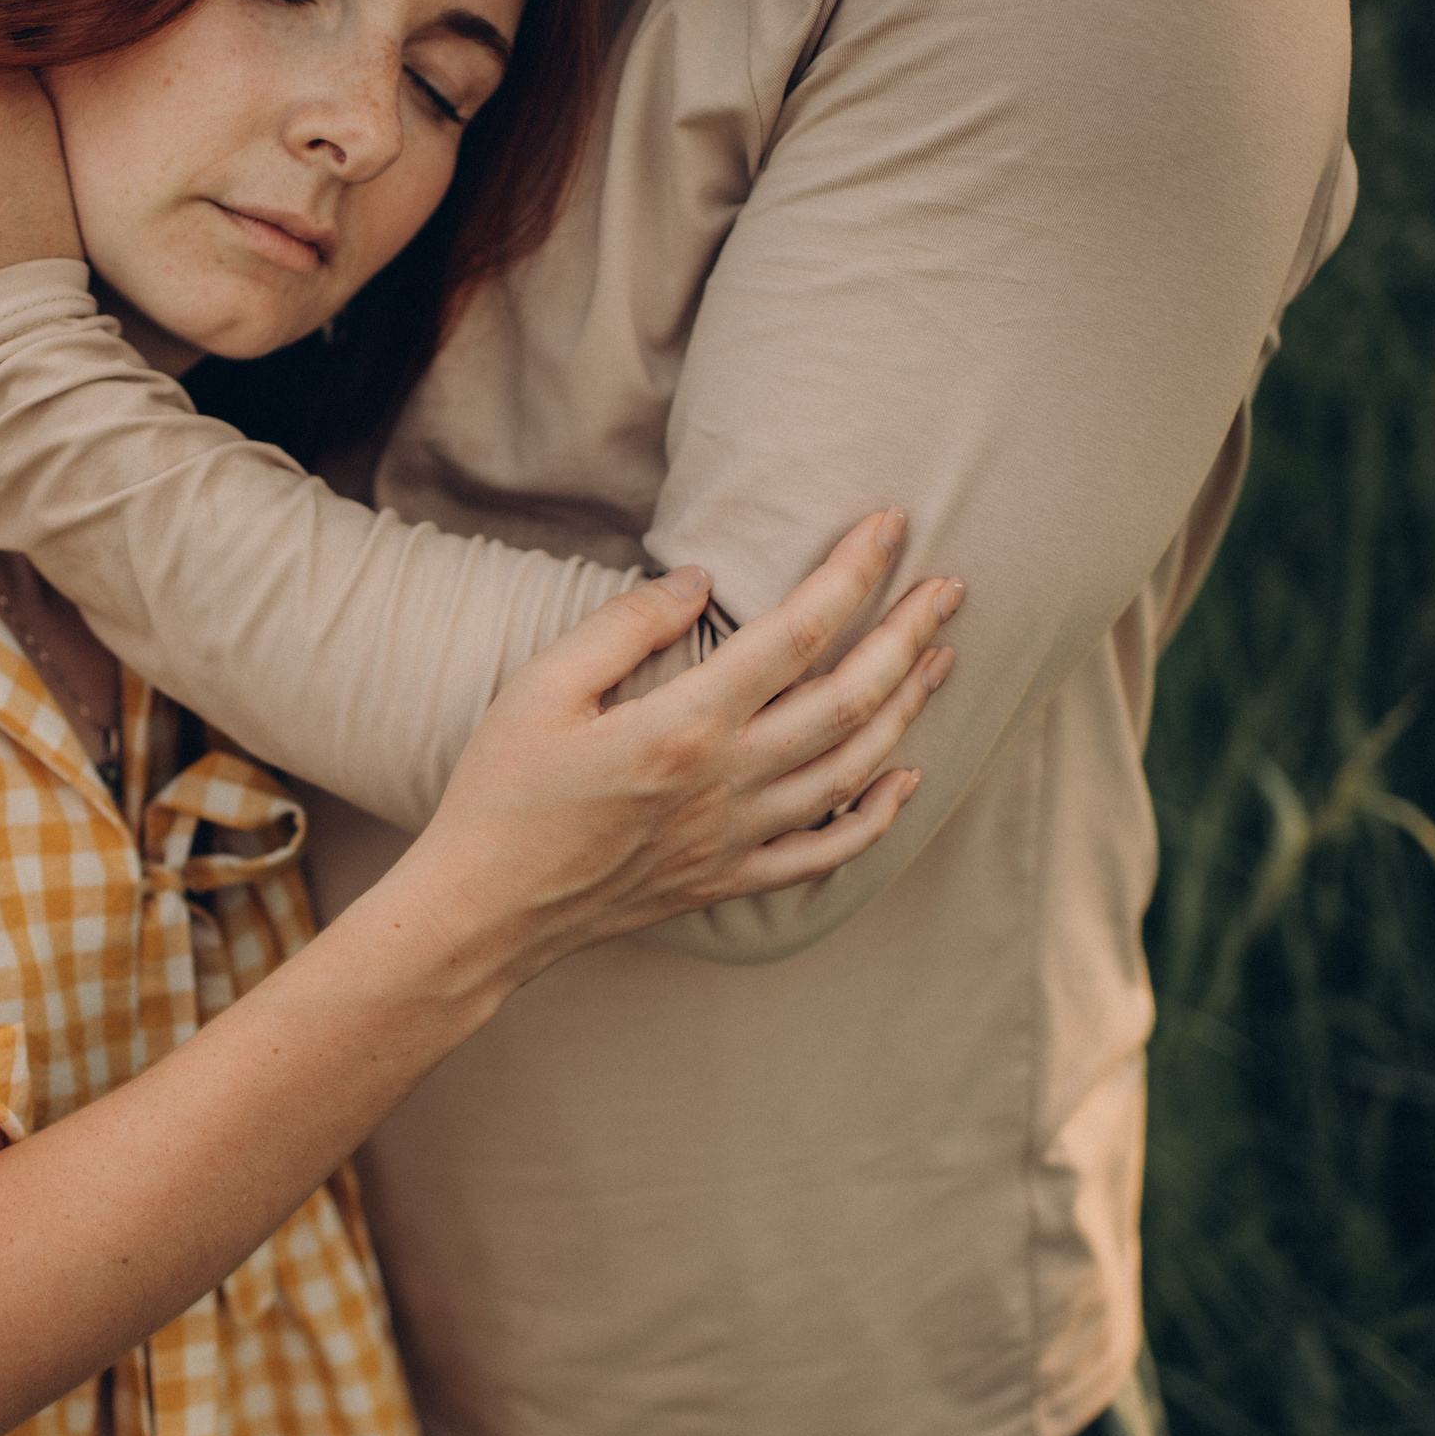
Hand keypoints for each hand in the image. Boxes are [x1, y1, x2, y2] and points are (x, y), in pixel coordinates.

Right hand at [392, 511, 957, 988]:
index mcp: (684, 726)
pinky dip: (876, 817)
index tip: (889, 525)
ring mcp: (733, 838)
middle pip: (849, 699)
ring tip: (941, 660)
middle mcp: (726, 783)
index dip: (852, 574)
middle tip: (951, 589)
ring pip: (852, 771)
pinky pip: (823, 853)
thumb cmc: (501, 793)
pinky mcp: (725, 878)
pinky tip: (903, 778)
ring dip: (907, 711)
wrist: (483, 910)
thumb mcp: (541, 688)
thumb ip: (625, 626)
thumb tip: (701, 581)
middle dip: (909, 637)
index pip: (796, 634)